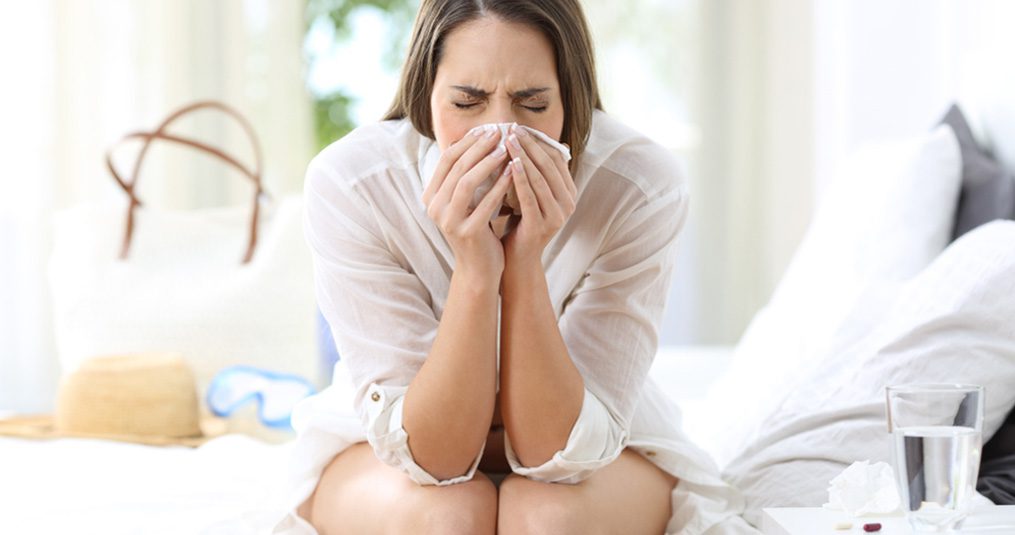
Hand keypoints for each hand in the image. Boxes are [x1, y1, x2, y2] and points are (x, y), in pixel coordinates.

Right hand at [422, 127, 513, 281]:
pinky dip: (499, 185)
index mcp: (432, 196)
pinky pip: (484, 203)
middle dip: (479, 147)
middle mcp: (435, 208)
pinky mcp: (466, 233)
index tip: (487, 128)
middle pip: (456, 167)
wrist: (479, 268)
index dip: (467, 141)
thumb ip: (466, 175)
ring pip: (466, 182)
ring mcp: (448, 221)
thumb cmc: (477, 229)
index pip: (447, 160)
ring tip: (506, 148)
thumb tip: (478, 138)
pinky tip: (514, 172)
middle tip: (499, 131)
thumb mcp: (467, 201)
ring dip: (487, 162)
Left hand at [502, 125, 576, 264]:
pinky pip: (530, 197)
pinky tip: (509, 164)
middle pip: (549, 166)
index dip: (538, 141)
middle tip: (513, 128)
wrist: (516, 258)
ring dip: (523, 157)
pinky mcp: (542, 225)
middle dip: (530, 145)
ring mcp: (557, 216)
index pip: (556, 159)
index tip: (519, 127)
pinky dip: (520, 178)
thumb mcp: (532, 193)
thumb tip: (543, 140)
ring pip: (540, 179)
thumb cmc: (520, 221)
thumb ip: (537, 172)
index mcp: (568, 193)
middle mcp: (568, 204)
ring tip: (508, 140)